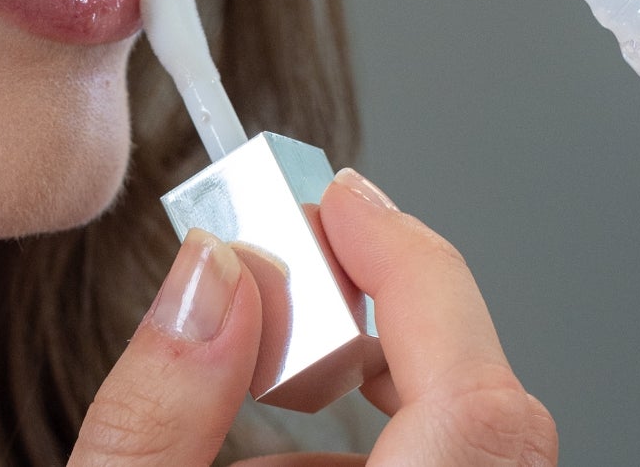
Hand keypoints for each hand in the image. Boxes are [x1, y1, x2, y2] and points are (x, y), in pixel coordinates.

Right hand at [68, 168, 557, 465]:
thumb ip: (157, 416)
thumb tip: (211, 272)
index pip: (476, 404)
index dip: (418, 274)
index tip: (344, 199)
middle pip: (482, 410)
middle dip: (384, 321)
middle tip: (296, 280)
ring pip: (456, 445)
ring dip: (362, 399)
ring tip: (254, 390)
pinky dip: (365, 454)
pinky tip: (264, 462)